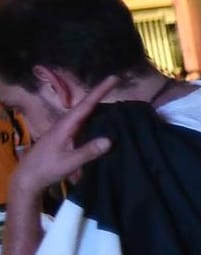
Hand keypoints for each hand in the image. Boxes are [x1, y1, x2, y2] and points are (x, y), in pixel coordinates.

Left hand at [8, 77, 117, 204]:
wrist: (29, 176)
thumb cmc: (47, 168)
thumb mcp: (69, 162)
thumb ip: (88, 151)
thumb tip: (109, 140)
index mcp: (66, 125)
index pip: (86, 105)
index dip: (100, 91)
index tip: (114, 78)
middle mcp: (66, 124)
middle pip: (86, 105)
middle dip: (101, 94)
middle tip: (117, 83)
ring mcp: (66, 130)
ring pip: (85, 114)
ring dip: (99, 106)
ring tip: (116, 100)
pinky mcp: (67, 137)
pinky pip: (85, 123)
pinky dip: (96, 119)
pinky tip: (104, 121)